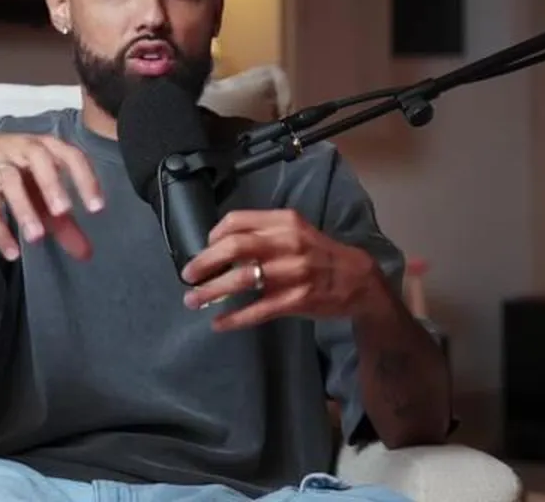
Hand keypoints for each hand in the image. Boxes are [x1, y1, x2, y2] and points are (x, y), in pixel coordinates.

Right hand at [0, 134, 104, 261]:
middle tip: (63, 212)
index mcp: (45, 147)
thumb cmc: (16, 172)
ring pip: (9, 181)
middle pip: (38, 159)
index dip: (85, 178)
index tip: (97, 208)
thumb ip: (63, 221)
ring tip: (36, 237)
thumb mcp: (41, 191)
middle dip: (51, 185)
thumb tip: (87, 254)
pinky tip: (12, 252)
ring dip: (23, 209)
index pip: (70, 155)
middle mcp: (21, 149)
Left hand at [180, 209, 384, 331]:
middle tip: (188, 275)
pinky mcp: (297, 299)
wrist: (357, 279)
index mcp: (284, 221)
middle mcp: (287, 243)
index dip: (213, 236)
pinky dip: (235, 317)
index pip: (237, 221)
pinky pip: (258, 310)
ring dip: (211, 291)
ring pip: (241, 280)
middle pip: (234, 247)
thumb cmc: (318, 254)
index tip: (204, 249)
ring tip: (193, 300)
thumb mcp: (295, 231)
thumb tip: (220, 247)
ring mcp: (293, 272)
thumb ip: (263, 233)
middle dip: (204, 262)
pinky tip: (219, 323)